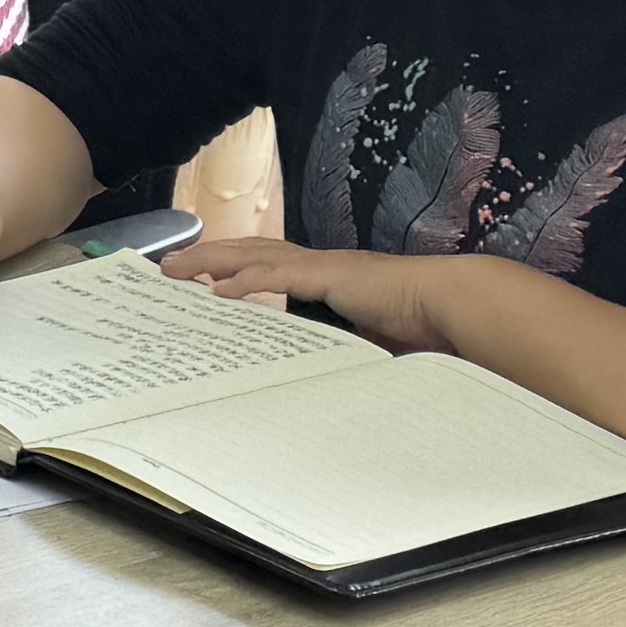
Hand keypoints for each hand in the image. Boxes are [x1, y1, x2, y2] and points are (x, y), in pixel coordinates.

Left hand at [163, 231, 455, 346]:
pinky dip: (245, 281)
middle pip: (252, 253)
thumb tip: (315, 372)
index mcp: (329, 277)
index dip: (236, 267)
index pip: (271, 266)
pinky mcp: (331, 276)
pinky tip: (218, 289)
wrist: (453, 306)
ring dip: (213, 262)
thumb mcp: (364, 338)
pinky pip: (277, 276)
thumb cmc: (420, 325)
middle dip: (210, 257)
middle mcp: (321, 266)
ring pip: (255, 258)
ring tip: (178, 270)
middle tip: (172, 266)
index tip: (204, 277)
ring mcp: (324, 268)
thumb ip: (337, 346)